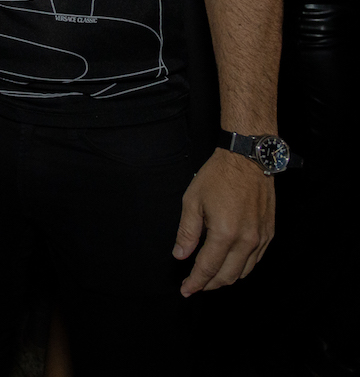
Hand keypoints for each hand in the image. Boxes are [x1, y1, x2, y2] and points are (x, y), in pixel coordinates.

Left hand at [175, 149, 273, 294]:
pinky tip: (230, 264)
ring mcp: (261, 238)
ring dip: (226, 278)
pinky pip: (256, 260)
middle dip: (210, 284)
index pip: (208, 268)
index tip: (186, 291)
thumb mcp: (193, 201)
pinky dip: (242, 267)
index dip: (196, 282)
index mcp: (225, 233)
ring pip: (244, 272)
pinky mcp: (270, 233)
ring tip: (210, 277)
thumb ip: (187, 232)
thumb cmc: (218, 176)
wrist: (248, 160)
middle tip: (195, 286)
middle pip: (228, 276)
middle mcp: (247, 240)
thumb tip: (180, 255)